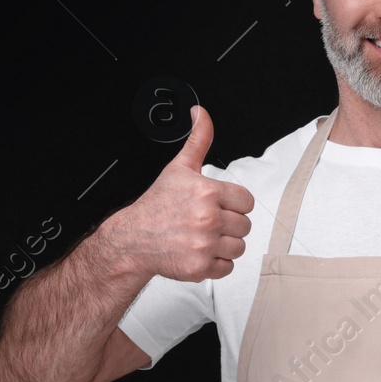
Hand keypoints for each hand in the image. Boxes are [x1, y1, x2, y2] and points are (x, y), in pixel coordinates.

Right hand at [114, 106, 254, 281]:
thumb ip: (198, 140)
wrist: (133, 239)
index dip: (234, 204)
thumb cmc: (156, 205)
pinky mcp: (200, 267)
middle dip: (229, 225)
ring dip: (224, 245)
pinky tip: (199, 252)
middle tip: (206, 223)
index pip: (247, 202)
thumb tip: (201, 113)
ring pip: (239, 248)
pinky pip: (227, 268)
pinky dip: (216, 264)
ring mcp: (204, 244)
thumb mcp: (179, 168)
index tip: (218, 206)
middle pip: (245, 226)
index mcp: (207, 192)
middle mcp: (208, 218)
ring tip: (203, 238)